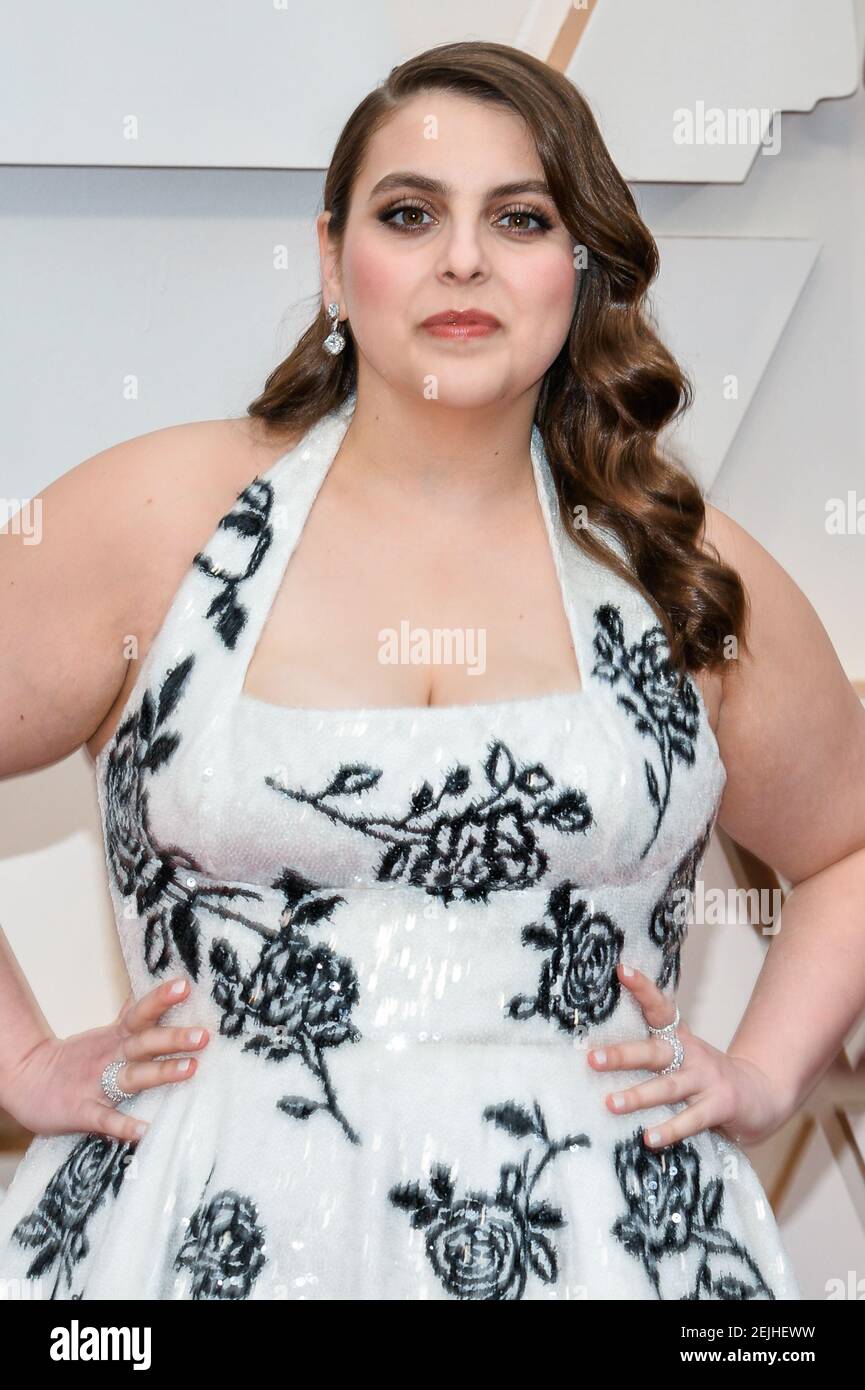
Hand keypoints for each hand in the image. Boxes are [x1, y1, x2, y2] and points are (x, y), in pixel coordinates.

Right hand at [2, 976, 208, 1145]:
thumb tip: (157, 990)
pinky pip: (107, 1119)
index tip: (184, 985)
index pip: (141, 1012)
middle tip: (203, 1035)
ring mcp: (98, 1084)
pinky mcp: (84, 1111)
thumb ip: (132, 1016)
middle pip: (145, 1042)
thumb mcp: (106, 1033)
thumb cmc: (77, 1058)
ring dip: (161, 1072)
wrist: (27, 1082)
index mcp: (116, 1037)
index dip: (161, 999)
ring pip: (134, 1076)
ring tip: (190, 1069)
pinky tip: (145, 1131)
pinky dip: (124, 1126)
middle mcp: (111, 1056)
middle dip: (174, 1038)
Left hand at [587, 962, 787, 1149]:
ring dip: (638, 1096)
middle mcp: (692, 1055)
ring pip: (668, 1087)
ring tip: (611, 1104)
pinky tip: (648, 1138)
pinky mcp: (721, 1106)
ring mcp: (707, 1080)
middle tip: (592, 1059)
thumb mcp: (682, 1058)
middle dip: (622, 1055)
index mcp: (680, 1039)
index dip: (642, 989)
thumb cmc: (707, 1077)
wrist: (763, 1094)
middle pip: (654, 1051)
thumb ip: (651, 1056)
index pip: (660, 1008)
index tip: (621, 970)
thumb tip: (598, 1055)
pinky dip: (670, 1129)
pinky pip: (691, 1120)